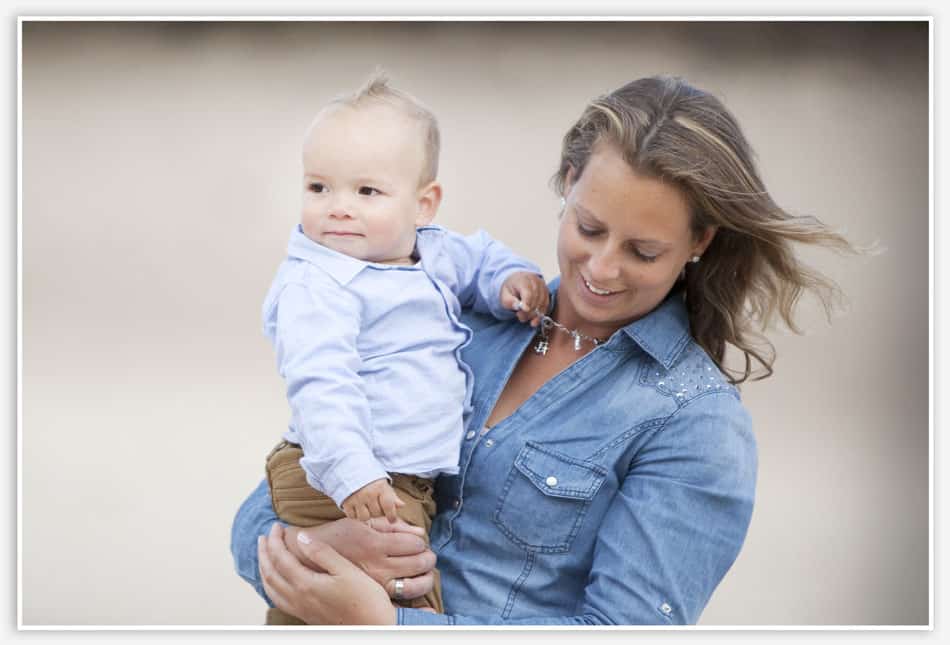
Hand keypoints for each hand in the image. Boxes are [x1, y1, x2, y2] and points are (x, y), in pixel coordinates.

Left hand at [259, 523, 396, 624]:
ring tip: (264, 555)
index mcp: (306, 584)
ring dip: (264, 569)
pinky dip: (270, 585)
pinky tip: (277, 581)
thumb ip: (322, 552)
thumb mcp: (346, 570)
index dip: (275, 540)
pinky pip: (277, 599)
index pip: (280, 558)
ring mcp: (300, 609)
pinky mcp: (305, 615)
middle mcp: (298, 598)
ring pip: (270, 588)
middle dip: (264, 552)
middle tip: (264, 536)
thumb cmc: (365, 600)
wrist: (373, 628)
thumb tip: (301, 537)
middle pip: (270, 573)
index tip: (276, 526)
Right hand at [282, 517, 435, 600]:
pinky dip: (415, 597)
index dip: (421, 543)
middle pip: (418, 564)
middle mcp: (378, 566)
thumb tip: (418, 533)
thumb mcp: (363, 523)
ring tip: (425, 571)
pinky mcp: (372, 595)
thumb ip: (391, 525)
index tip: (419, 543)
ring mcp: (376, 584)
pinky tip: (418, 591)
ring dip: (426, 578)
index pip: (414, 544)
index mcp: (376, 544)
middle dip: (428, 559)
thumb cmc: (338, 536)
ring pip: (414, 586)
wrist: (310, 558)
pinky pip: (400, 600)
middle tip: (427, 556)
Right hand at [341, 478, 404, 521]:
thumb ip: (391, 495)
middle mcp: (368, 494)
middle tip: (377, 506)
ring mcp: (356, 499)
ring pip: (365, 517)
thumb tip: (402, 505)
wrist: (349, 466)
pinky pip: (352, 516)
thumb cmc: (369, 476)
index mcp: (379, 487)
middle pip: (377, 513)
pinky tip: (357, 508)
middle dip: (379, 512)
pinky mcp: (346, 502)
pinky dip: (355, 514)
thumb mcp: (382, 483)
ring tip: (367, 507)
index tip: (392, 520)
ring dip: (367, 514)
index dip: (392, 515)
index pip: (388, 506)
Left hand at [501, 271, 548, 326]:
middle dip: (528, 311)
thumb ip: (509, 301)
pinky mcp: (546, 292)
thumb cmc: (510, 290)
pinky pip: (546, 305)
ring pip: (542, 303)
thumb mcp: (504, 295)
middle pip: (535, 298)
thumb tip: (517, 306)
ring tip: (524, 317)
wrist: (517, 282)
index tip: (525, 310)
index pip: (527, 292)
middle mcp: (535, 281)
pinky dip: (540, 314)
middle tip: (519, 316)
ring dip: (534, 314)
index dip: (527, 302)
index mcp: (522, 279)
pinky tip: (534, 319)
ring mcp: (542, 286)